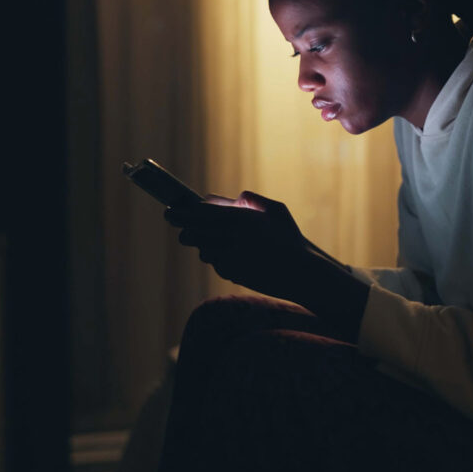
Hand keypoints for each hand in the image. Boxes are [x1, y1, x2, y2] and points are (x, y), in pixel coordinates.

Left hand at [165, 191, 307, 295]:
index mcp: (242, 217)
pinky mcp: (232, 274)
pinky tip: (233, 258)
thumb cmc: (291, 239)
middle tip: (179, 227)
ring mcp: (230, 257)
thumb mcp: (276, 210)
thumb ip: (251, 200)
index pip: (200, 212)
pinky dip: (219, 260)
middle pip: (193, 232)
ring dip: (203, 245)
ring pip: (202, 250)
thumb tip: (230, 197)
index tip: (170, 209)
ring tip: (214, 242)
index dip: (181, 210)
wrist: (302, 273)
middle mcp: (232, 237)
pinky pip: (216, 264)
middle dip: (183, 229)